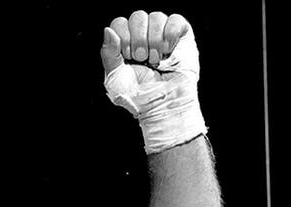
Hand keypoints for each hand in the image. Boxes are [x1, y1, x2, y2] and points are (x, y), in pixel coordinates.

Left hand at [101, 11, 204, 153]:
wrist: (161, 105)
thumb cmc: (138, 94)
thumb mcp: (115, 77)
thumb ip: (108, 53)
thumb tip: (108, 29)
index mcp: (126, 41)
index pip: (119, 23)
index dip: (123, 38)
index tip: (128, 58)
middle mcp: (144, 34)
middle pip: (138, 16)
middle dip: (139, 40)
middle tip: (142, 60)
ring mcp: (163, 33)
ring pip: (156, 17)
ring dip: (154, 41)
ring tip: (156, 61)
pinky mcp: (182, 35)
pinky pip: (176, 20)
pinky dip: (170, 36)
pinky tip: (168, 52)